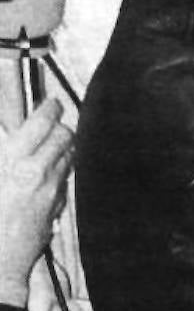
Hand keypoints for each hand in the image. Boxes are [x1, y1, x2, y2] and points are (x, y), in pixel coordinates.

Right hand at [0, 99, 74, 305]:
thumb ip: (4, 154)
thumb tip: (8, 137)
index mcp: (14, 163)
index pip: (42, 123)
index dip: (49, 109)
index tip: (51, 103)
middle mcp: (39, 173)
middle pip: (65, 135)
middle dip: (60, 126)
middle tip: (52, 123)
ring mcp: (51, 191)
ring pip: (70, 155)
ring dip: (64, 146)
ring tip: (52, 144)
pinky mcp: (55, 207)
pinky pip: (65, 179)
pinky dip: (60, 170)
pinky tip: (48, 173)